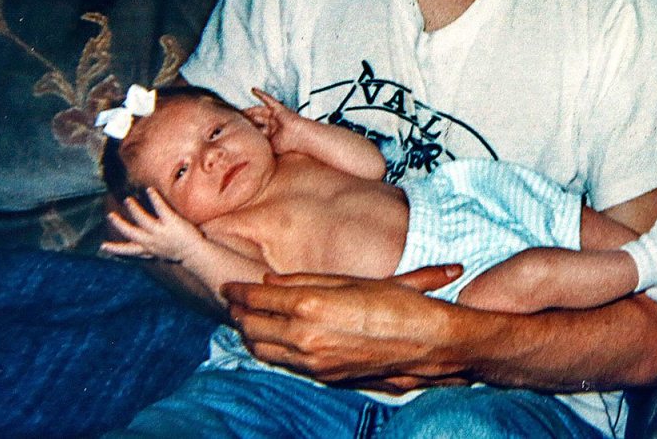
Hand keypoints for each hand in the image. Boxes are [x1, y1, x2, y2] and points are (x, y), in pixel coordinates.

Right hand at [101, 187, 205, 263]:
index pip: (129, 251)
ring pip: (142, 219)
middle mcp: (151, 242)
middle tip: (110, 215)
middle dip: (119, 224)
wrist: (195, 254)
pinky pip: (160, 208)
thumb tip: (147, 248)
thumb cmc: (181, 253)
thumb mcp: (163, 254)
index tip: (103, 246)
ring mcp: (159, 232)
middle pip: (130, 233)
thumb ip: (153, 250)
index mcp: (149, 250)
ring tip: (128, 200)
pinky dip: (154, 198)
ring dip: (134, 209)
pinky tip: (150, 190)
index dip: (115, 248)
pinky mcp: (170, 222)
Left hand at [222, 264, 471, 388]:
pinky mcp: (324, 377)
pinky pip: (284, 364)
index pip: (259, 297)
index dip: (239, 291)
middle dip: (239, 313)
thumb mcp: (351, 281)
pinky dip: (270, 350)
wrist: (429, 344)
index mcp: (312, 304)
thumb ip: (307, 280)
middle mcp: (306, 337)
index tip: (227, 286)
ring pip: (263, 351)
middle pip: (253, 326)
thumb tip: (271, 280)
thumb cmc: (397, 304)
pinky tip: (273, 339)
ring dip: (250, 334)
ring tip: (246, 320)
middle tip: (233, 301)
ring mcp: (313, 361)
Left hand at [243, 88, 311, 154]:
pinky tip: (253, 90)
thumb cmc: (287, 144)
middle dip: (248, 119)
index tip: (239, 129)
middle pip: (257, 119)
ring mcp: (276, 115)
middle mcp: (274, 123)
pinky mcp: (279, 108)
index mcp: (272, 133)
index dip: (249, 129)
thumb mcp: (270, 146)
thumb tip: (249, 146)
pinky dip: (261, 94)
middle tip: (237, 119)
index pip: (258, 129)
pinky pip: (268, 99)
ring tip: (241, 111)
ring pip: (260, 110)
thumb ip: (261, 144)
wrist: (299, 137)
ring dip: (250, 110)